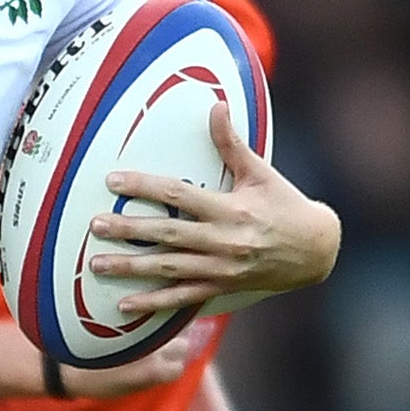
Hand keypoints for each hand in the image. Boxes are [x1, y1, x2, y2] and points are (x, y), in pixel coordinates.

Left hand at [85, 103, 342, 315]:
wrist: (315, 251)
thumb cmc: (285, 205)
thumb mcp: (260, 172)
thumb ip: (232, 143)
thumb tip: (216, 105)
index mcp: (231, 210)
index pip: (179, 194)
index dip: (144, 186)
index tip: (113, 180)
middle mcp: (224, 242)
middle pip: (168, 235)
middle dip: (128, 230)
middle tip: (94, 225)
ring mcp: (221, 269)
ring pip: (169, 270)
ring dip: (132, 268)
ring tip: (97, 263)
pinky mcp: (221, 288)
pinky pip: (182, 298)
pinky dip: (153, 303)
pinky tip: (124, 305)